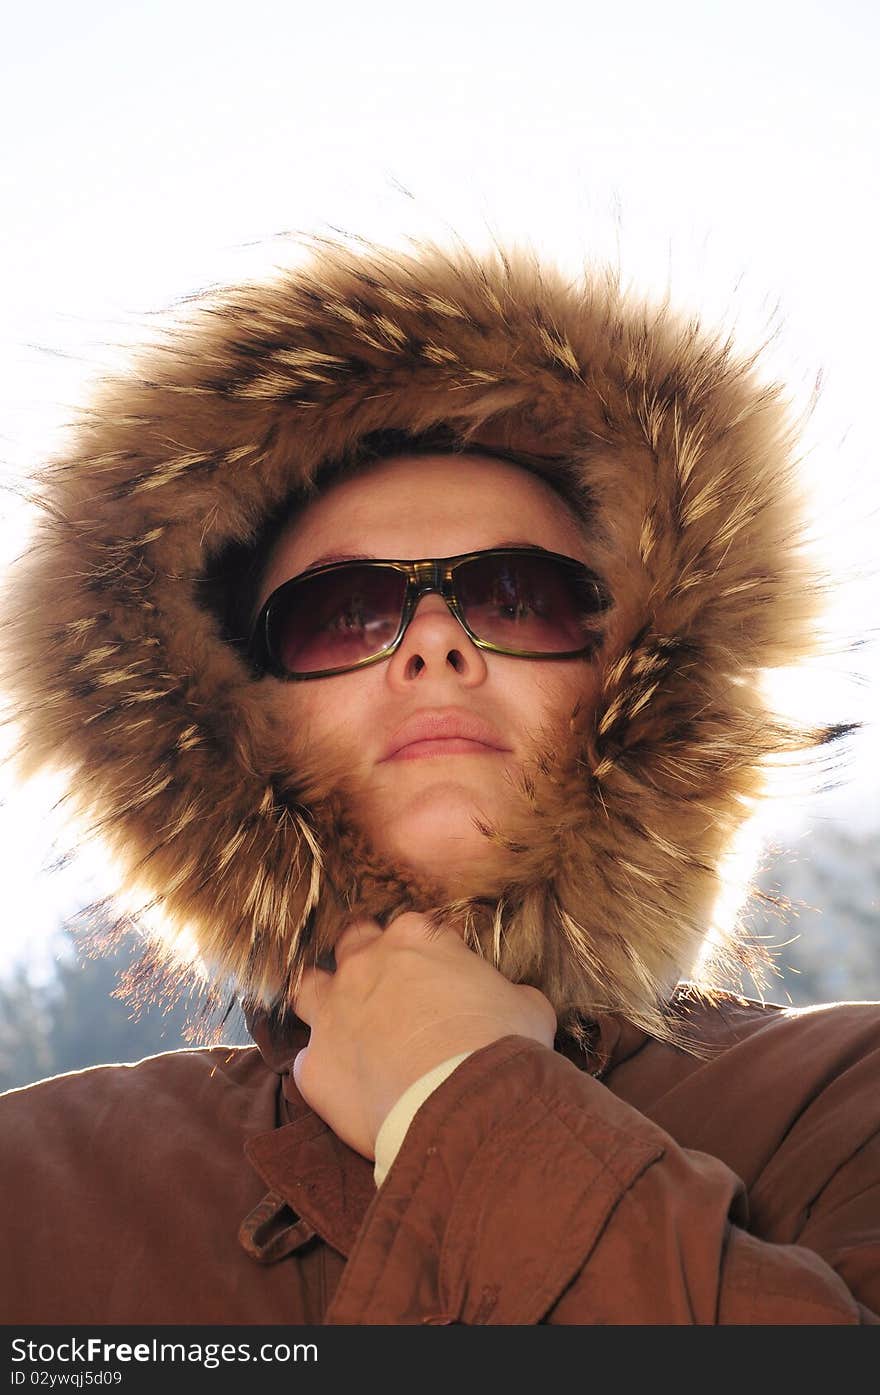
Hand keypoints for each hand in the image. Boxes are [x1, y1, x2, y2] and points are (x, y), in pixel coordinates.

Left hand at [292, 910, 556, 1159]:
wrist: (466, 1104)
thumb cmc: (502, 1047)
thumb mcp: (527, 1005)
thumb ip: (508, 991)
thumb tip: (513, 999)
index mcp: (417, 939)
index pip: (415, 928)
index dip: (427, 950)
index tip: (440, 972)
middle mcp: (366, 964)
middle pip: (352, 941)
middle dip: (365, 956)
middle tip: (387, 985)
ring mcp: (333, 1012)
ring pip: (308, 988)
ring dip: (323, 1001)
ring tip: (342, 1023)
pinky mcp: (315, 1065)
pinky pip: (310, 1063)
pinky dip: (328, 1072)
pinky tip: (350, 1088)